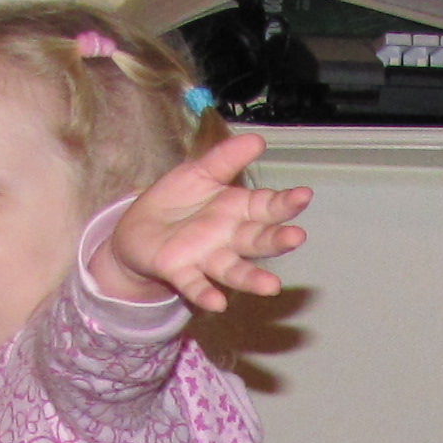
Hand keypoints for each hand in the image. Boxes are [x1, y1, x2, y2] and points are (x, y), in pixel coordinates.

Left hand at [105, 130, 310, 313]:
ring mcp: (207, 258)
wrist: (137, 228)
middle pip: (257, 240)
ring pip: (234, 269)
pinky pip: (194, 285)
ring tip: (271, 286)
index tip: (304, 195)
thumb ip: (227, 158)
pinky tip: (217, 303)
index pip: (267, 207)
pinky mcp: (180, 271)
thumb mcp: (200, 172)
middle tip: (297, 237)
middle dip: (277, 240)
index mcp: (238, 210)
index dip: (285, 202)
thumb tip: (258, 138)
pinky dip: (205, 294)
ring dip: (252, 279)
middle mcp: (229, 238)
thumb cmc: (178, 201)